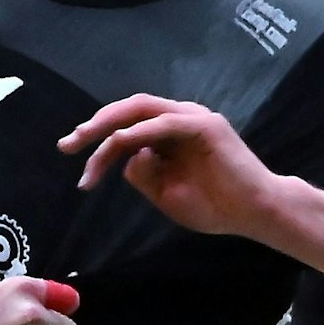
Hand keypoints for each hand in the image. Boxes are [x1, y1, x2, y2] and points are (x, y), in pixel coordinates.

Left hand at [58, 94, 286, 238]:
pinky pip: (164, 123)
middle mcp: (179, 119)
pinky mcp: (206, 126)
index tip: (80, 170)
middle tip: (68, 144)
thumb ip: (143, 174)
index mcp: (169, 134)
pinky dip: (139, 132)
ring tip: (84, 138)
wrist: (255, 214)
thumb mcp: (165, 193)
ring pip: (141, 110)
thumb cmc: (214, 207)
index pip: (125, 127)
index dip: (98, 144)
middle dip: (94, 124)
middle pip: (128, 109)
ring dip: (110, 123)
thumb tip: (126, 158)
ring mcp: (193, 119)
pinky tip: (120, 143)